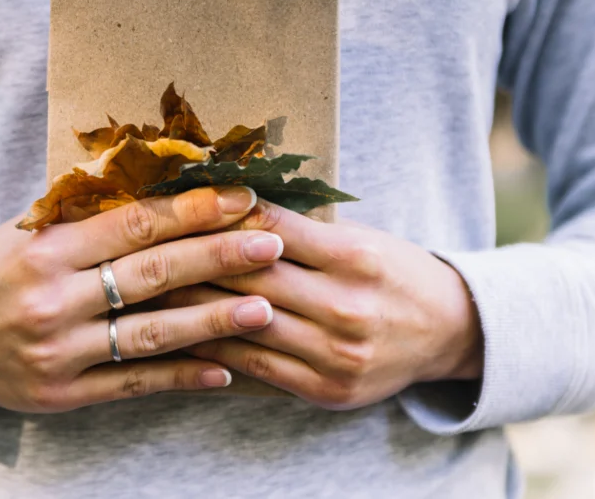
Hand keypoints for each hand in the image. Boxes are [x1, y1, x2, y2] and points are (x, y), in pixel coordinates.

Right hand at [0, 187, 282, 412]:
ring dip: (213, 322)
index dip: (192, 210)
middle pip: (151, 274)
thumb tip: (162, 181)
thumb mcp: (27, 231)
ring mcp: (58, 352)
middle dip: (218, 257)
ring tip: (266, 309)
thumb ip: (86, 215)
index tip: (241, 198)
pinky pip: (132, 385)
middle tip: (271, 244)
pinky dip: (180, 377)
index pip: (133, 224)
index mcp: (45, 248)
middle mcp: (52, 299)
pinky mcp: (61, 394)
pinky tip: (223, 370)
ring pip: (150, 334)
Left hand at [162, 200, 482, 409]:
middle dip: (193, 259)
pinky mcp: (326, 390)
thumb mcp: (360, 236)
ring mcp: (337, 354)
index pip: (272, 229)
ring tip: (149, 290)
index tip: (179, 204)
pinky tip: (183, 336)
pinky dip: (216, 351)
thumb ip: (302, 229)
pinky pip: (257, 367)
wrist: (450, 331)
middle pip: (252, 277)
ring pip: (246, 324)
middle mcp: (347, 307)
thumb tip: (229, 206)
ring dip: (191, 307)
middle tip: (144, 245)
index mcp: (356, 257)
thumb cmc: (394, 271)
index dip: (221, 216)